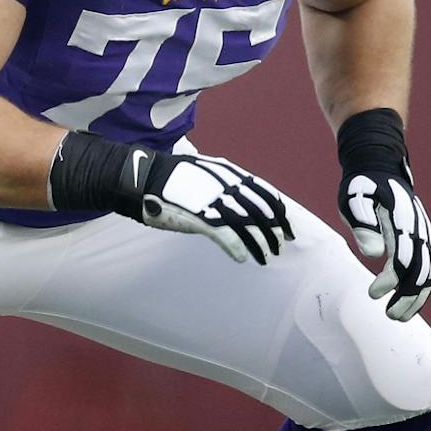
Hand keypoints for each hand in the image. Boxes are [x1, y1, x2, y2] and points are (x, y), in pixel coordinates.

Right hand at [131, 149, 294, 265]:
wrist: (144, 178)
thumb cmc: (170, 177)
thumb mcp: (205, 172)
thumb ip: (224, 182)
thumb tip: (238, 196)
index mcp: (230, 173)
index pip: (266, 193)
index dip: (279, 212)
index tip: (285, 226)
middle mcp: (227, 186)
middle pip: (261, 212)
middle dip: (274, 231)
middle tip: (279, 246)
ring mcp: (214, 201)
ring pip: (248, 226)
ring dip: (260, 244)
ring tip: (265, 257)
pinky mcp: (200, 216)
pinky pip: (226, 236)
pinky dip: (237, 248)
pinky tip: (241, 258)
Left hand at [334, 108, 430, 320]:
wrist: (379, 168)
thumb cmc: (361, 186)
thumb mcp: (354, 199)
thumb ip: (362, 224)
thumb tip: (373, 252)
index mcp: (402, 221)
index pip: (404, 257)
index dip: (393, 280)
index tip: (374, 294)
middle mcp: (419, 230)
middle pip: (422, 269)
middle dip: (409, 296)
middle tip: (390, 316)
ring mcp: (423, 234)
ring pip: (428, 271)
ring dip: (417, 296)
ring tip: (398, 316)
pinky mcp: (421, 239)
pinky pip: (427, 266)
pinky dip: (420, 286)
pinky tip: (407, 301)